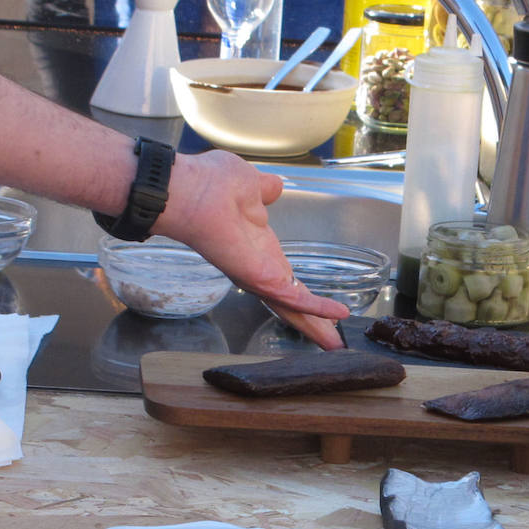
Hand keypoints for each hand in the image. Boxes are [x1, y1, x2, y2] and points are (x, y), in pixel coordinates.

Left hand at [155, 150, 349, 349]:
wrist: (190, 190)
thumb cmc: (209, 184)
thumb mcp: (250, 185)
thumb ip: (264, 191)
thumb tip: (274, 187)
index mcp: (257, 247)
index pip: (286, 277)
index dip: (303, 292)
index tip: (319, 307)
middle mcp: (258, 267)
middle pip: (290, 302)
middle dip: (312, 322)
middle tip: (332, 342)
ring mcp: (258, 276)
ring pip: (293, 308)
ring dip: (315, 325)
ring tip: (335, 344)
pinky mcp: (260, 279)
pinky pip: (294, 297)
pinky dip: (317, 307)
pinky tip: (338, 316)